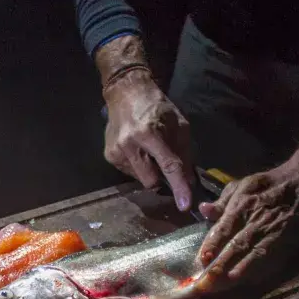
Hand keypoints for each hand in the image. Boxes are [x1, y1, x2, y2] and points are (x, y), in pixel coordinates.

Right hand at [103, 68, 192, 210]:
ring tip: (148, 151)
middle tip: (166, 163)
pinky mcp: (109, 156)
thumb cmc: (157, 107)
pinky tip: (137, 150)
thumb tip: (189, 181)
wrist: (126, 94)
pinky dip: (138, 166)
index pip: (167, 166)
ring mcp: (116, 152)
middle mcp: (129, 144)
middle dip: (162, 178)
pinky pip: (130, 172)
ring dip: (149, 171)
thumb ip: (184, 153)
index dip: (178, 186)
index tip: (184, 205)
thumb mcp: (179, 124)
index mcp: (149, 133)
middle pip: (151, 180)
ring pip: (140, 179)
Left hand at [196, 164, 298, 283]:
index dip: (211, 245)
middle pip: (236, 245)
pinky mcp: (287, 241)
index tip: (201, 260)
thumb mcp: (242, 185)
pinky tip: (249, 279)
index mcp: (242, 205)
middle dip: (220, 264)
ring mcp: (273, 232)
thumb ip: (222, 201)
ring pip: (253, 254)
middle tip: (207, 281)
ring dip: (238, 270)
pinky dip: (259, 269)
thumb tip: (203, 210)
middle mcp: (257, 220)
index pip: (223, 229)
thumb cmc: (268, 185)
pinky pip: (272, 258)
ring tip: (224, 284)